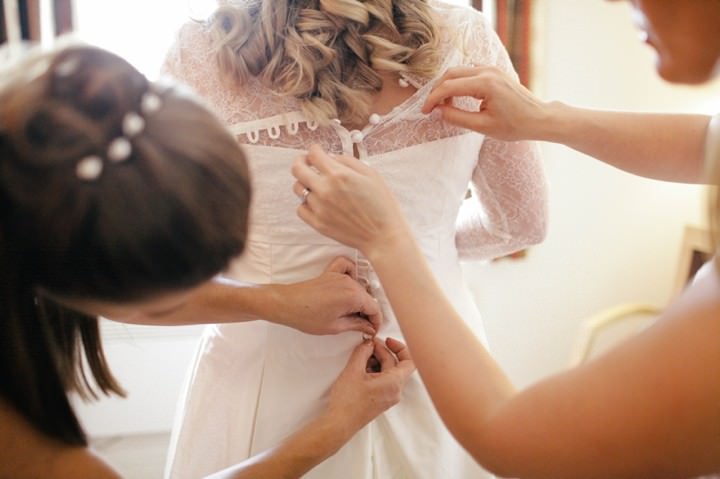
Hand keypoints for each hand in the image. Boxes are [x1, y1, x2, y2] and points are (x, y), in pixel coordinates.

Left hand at [271, 256, 381, 335]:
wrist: (286, 304)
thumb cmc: (306, 316)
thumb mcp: (335, 327)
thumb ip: (356, 325)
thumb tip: (368, 327)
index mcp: (353, 296)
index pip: (375, 308)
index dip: (375, 322)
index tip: (371, 330)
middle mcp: (350, 283)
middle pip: (368, 298)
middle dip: (368, 312)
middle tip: (362, 326)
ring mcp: (340, 275)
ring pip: (360, 287)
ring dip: (360, 300)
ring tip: (353, 314)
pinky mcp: (331, 273)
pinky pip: (348, 267)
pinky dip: (352, 274)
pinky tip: (349, 286)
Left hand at [291, 145, 410, 257]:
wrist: (383, 236)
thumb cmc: (382, 205)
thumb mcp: (371, 175)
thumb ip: (348, 161)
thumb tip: (330, 157)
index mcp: (339, 175)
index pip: (314, 154)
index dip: (314, 149)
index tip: (316, 151)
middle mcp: (325, 190)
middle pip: (297, 169)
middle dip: (301, 161)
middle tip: (307, 163)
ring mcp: (319, 208)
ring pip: (298, 189)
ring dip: (304, 183)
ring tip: (315, 185)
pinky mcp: (318, 223)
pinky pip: (300, 209)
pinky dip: (306, 203)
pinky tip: (317, 202)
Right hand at [325, 337, 414, 433]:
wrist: (340, 423)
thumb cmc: (348, 401)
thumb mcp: (353, 370)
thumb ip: (362, 352)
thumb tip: (368, 343)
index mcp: (394, 383)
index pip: (409, 361)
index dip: (400, 347)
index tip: (386, 341)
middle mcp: (395, 391)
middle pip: (396, 365)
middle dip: (382, 352)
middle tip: (367, 346)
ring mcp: (388, 397)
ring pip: (389, 373)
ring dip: (377, 361)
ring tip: (361, 358)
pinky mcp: (381, 400)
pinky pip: (383, 381)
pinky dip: (375, 371)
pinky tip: (361, 369)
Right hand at [421, 66, 549, 140]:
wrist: (539, 119)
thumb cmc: (515, 126)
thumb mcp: (482, 127)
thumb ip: (457, 118)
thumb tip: (439, 111)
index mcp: (485, 83)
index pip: (449, 86)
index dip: (433, 99)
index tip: (424, 111)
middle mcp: (488, 71)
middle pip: (451, 74)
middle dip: (436, 90)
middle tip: (429, 107)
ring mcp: (492, 69)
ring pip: (459, 71)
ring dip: (446, 86)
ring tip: (442, 105)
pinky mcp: (494, 72)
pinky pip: (469, 72)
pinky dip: (458, 83)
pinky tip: (456, 98)